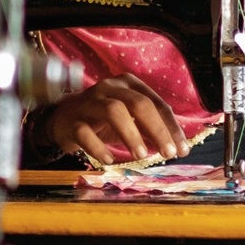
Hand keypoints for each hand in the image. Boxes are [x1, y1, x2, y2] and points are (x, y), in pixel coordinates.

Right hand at [43, 75, 188, 165]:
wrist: (63, 118)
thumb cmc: (103, 118)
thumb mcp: (129, 119)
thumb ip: (151, 128)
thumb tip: (177, 146)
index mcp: (128, 84)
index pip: (155, 103)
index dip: (171, 127)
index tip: (182, 149)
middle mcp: (109, 88)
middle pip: (138, 104)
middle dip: (157, 129)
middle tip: (168, 153)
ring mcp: (89, 103)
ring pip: (113, 111)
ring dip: (131, 134)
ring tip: (141, 155)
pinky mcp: (72, 121)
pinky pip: (85, 133)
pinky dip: (98, 147)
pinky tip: (109, 160)